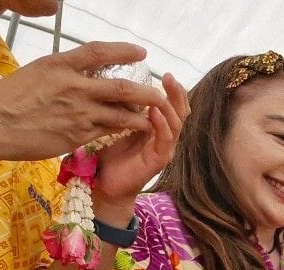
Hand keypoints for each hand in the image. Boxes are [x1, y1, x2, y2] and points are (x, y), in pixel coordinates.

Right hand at [0, 42, 172, 166]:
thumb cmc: (8, 99)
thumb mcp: (35, 73)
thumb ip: (62, 72)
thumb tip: (80, 71)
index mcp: (59, 65)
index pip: (98, 52)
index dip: (123, 51)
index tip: (141, 53)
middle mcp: (73, 87)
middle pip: (121, 87)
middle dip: (146, 91)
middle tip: (159, 93)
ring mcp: (78, 112)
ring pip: (121, 113)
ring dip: (141, 115)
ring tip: (154, 115)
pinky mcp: (78, 135)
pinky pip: (109, 130)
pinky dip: (124, 128)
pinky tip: (133, 128)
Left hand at [92, 73, 189, 212]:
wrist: (104, 184)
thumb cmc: (108, 154)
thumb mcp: (113, 123)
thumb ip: (120, 107)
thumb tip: (112, 80)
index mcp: (154, 126)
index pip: (170, 104)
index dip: (170, 89)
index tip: (163, 72)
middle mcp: (163, 136)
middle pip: (178, 111)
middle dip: (176, 93)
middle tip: (169, 77)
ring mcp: (163, 148)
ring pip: (175, 124)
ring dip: (170, 106)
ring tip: (164, 91)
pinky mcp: (158, 160)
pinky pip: (165, 140)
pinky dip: (162, 126)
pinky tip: (156, 114)